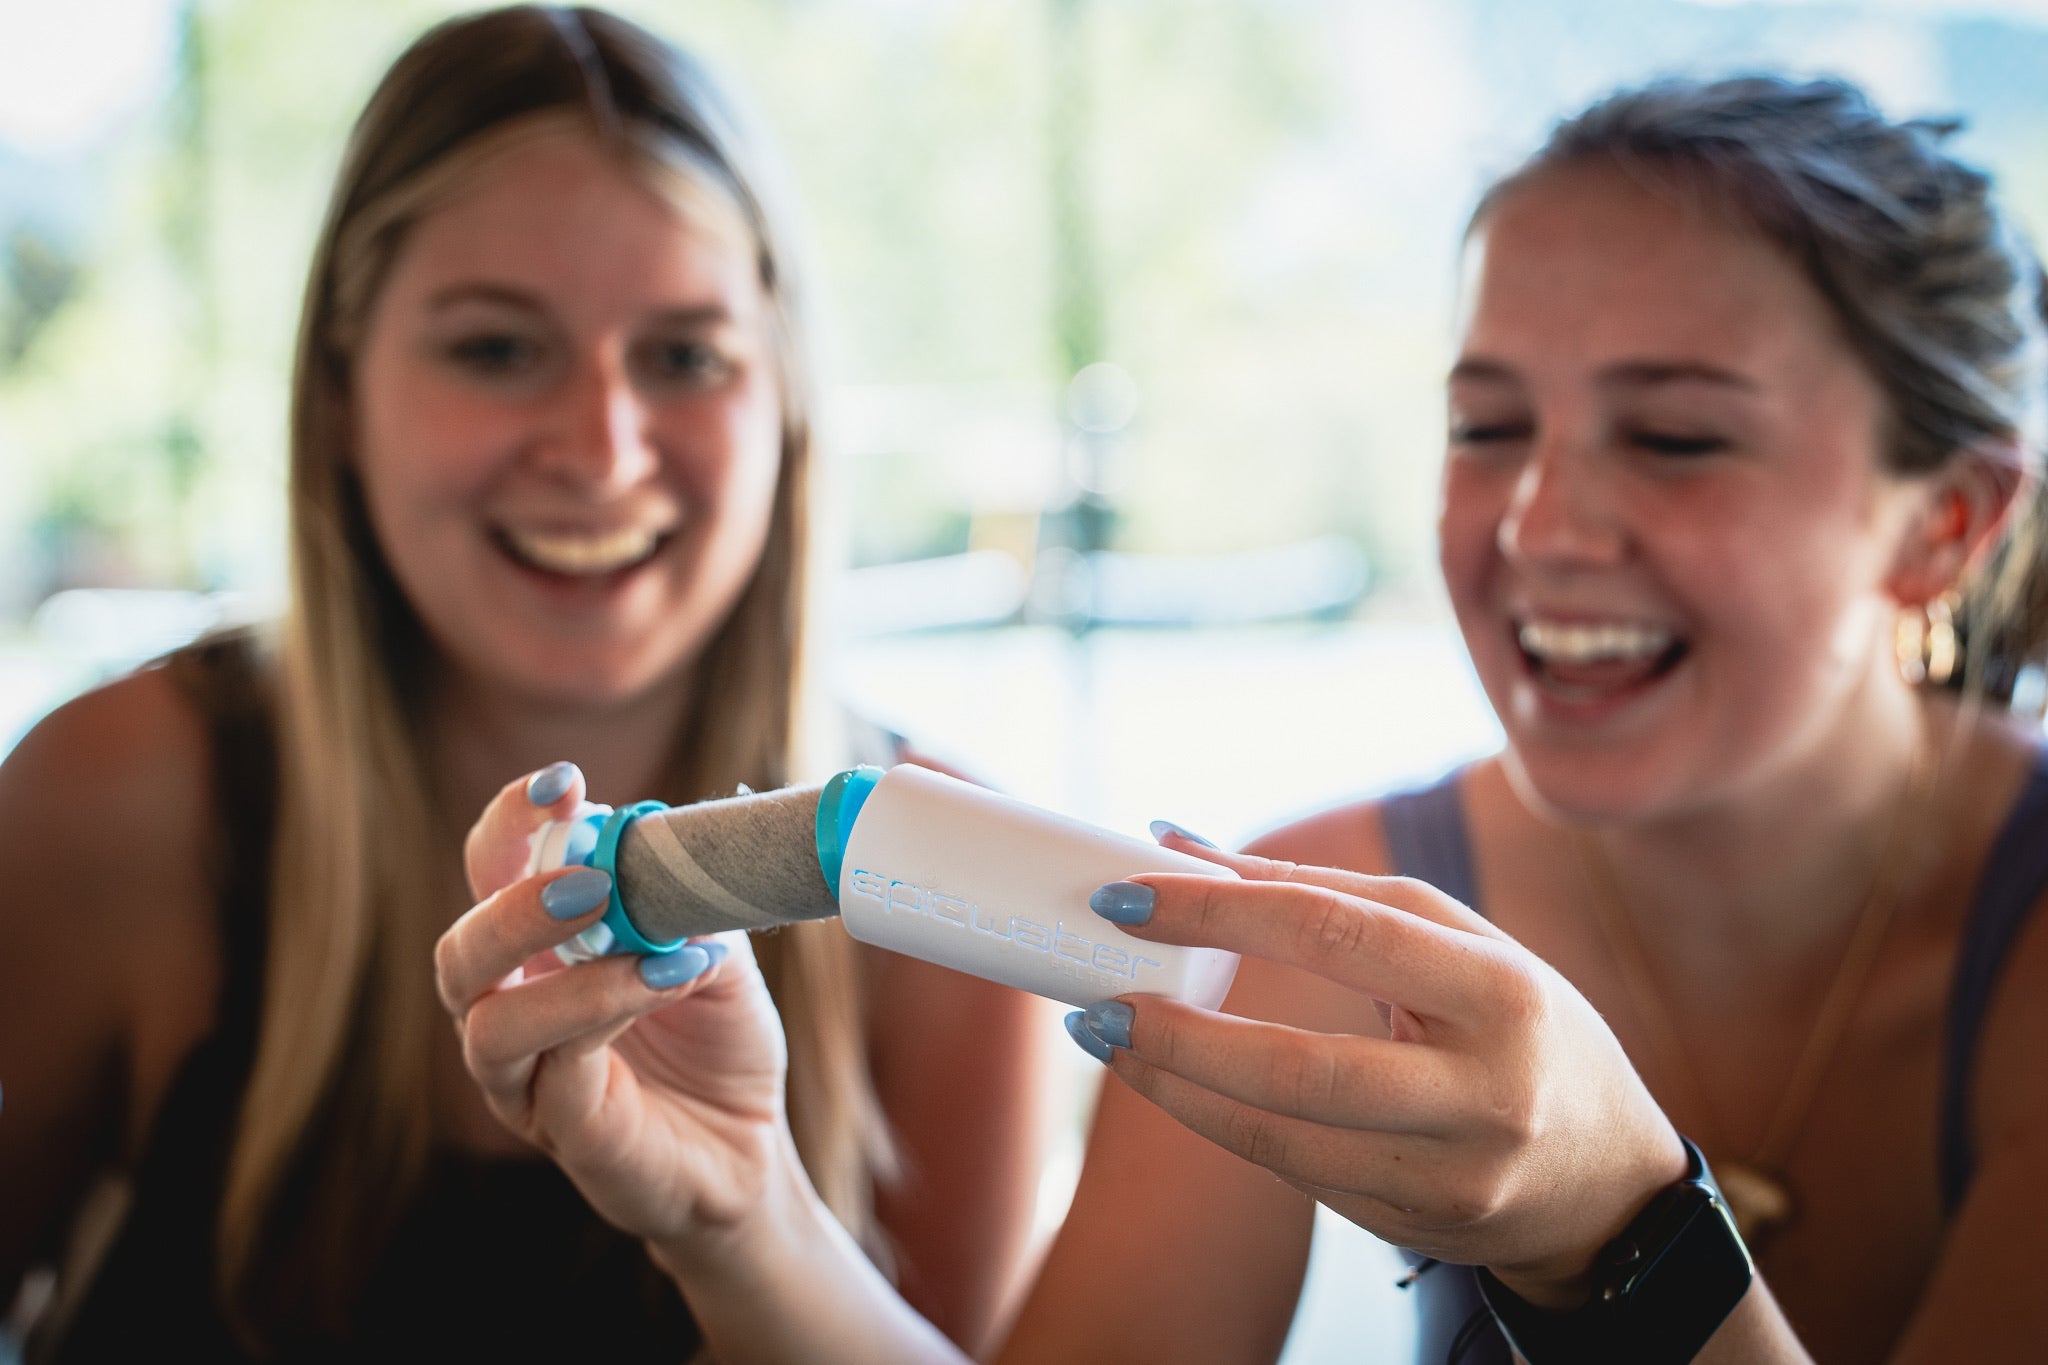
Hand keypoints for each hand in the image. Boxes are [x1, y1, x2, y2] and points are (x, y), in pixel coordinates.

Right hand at [436, 763, 791, 1248]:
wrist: (750, 1147)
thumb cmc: (719, 1041)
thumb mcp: (712, 947)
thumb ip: (683, 901)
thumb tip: (673, 845)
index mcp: (533, 948)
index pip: (491, 871)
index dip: (513, 822)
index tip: (565, 783)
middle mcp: (505, 1008)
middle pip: (461, 948)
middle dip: (517, 899)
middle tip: (594, 875)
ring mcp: (521, 1075)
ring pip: (491, 1020)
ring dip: (570, 971)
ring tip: (647, 945)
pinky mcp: (557, 1125)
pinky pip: (558, 1065)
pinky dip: (611, 1010)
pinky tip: (670, 978)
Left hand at [1070, 837, 1687, 1305]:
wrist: (1608, 1181)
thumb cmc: (1519, 1025)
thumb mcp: (1454, 942)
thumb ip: (1319, 890)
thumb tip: (1174, 841)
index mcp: (1500, 990)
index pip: (1334, 932)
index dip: (1218, 910)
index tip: (1127, 896)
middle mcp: (1484, 1091)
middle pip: (1299, 1066)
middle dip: (1178, 1034)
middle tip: (1097, 1002)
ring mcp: (1449, 1174)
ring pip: (1279, 1137)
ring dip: (1175, 1087)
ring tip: (1109, 1039)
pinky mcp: (1412, 1225)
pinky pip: (1291, 1171)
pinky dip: (1218, 1121)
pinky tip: (1173, 1083)